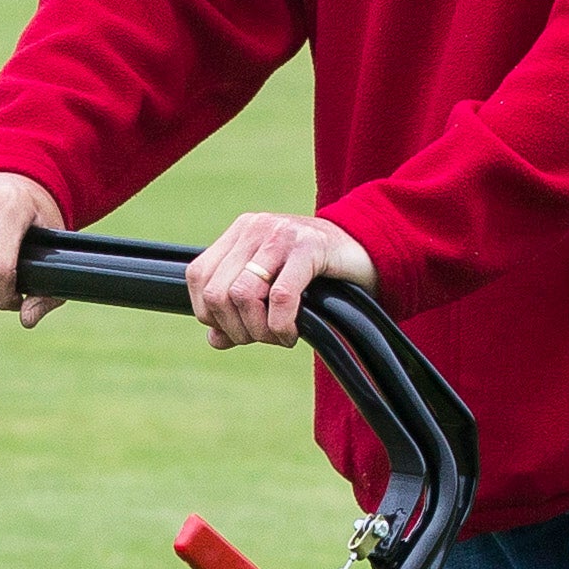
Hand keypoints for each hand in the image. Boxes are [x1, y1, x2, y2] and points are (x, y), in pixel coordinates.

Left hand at [184, 211, 376, 347]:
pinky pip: (281, 296)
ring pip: (243, 295)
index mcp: (240, 232)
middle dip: (236, 328)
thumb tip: (214, 340)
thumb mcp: (273, 290)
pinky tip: (294, 332)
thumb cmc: (319, 273)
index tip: (237, 329)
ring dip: (259, 330)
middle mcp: (255, 228)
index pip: (198, 277)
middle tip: (264, 338)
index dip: (210, 314)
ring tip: (280, 336)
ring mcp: (281, 234)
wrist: (371, 252)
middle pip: (217, 292)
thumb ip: (240, 312)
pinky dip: (282, 325)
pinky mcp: (309, 246)